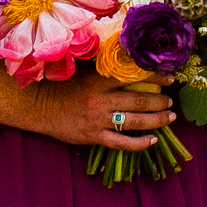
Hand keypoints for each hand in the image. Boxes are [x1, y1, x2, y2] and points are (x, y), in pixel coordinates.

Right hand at [25, 72, 175, 151]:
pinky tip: (152, 141)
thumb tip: (128, 63)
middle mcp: (100, 100)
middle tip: (170, 100)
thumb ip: (102, 71)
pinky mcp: (93, 137)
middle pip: (138, 100)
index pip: (132, 77)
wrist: (37, 106)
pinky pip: (122, 142)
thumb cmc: (59, 87)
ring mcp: (97, 120)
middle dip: (159, 100)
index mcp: (97, 81)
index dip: (154, 76)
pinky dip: (139, 143)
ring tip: (169, 116)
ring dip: (156, 119)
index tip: (169, 76)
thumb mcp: (80, 73)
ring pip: (135, 121)